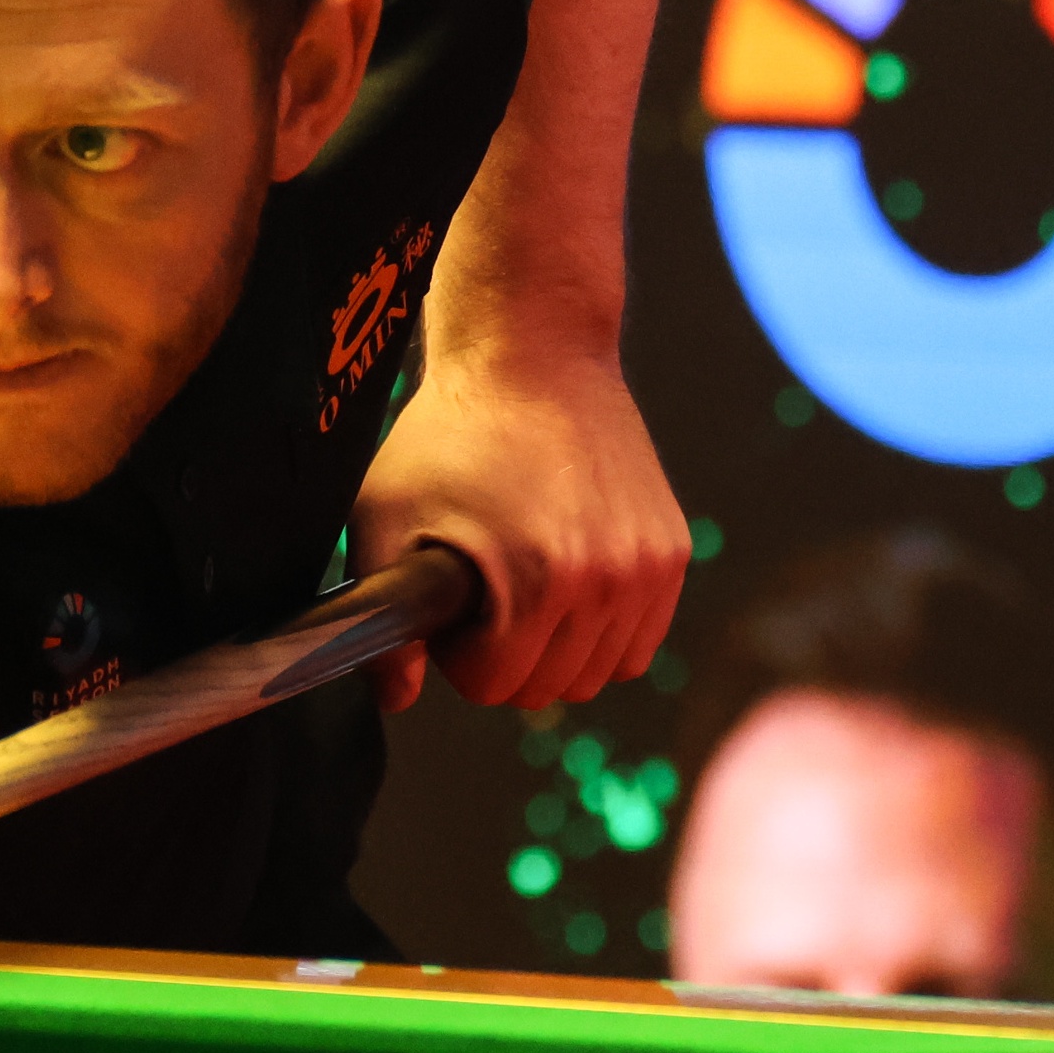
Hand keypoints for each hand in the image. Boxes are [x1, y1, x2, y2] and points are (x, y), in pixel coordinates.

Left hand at [347, 349, 686, 712]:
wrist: (534, 354)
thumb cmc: (451, 433)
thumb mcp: (384, 518)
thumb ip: (382, 619)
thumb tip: (397, 698)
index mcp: (537, 580)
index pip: (495, 686)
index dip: (459, 652)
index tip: (453, 604)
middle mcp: (605, 581)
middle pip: (548, 688)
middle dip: (506, 655)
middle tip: (485, 591)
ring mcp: (647, 568)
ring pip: (599, 674)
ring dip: (556, 649)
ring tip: (526, 585)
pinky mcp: (672, 552)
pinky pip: (640, 642)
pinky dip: (603, 631)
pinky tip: (567, 584)